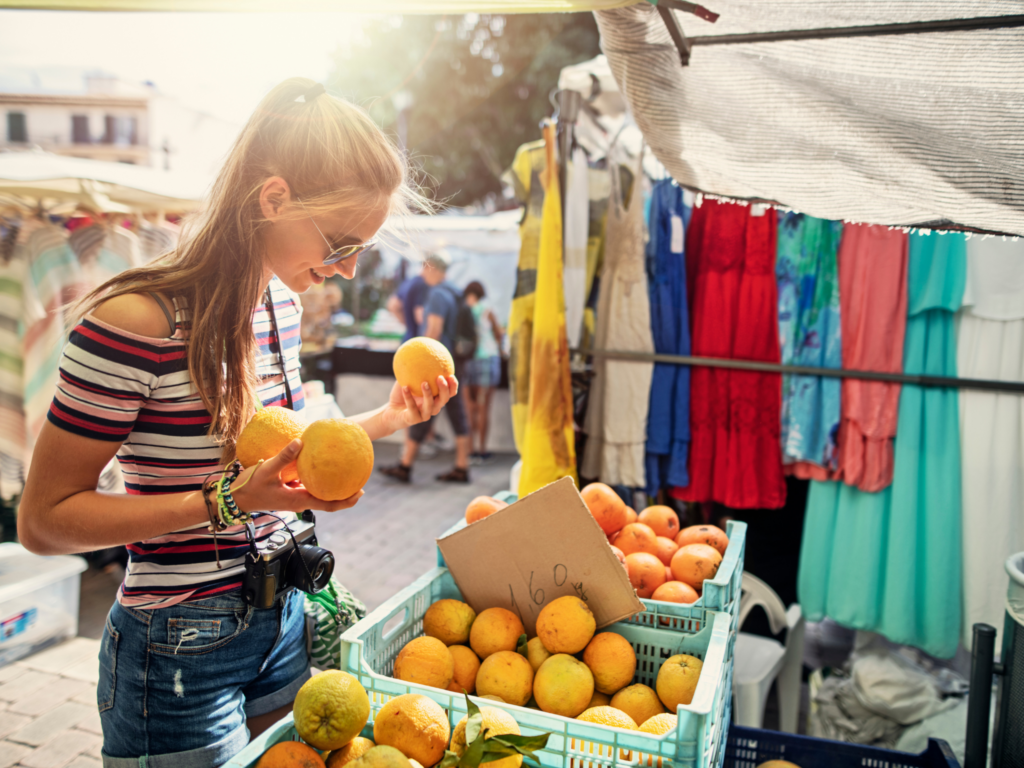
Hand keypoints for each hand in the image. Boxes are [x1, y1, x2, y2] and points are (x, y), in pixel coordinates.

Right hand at [231, 439, 363, 513]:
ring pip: (319, 494)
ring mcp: (294, 498)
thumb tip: (300, 441)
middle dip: (345, 494)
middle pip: (328, 501)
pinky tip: (320, 466)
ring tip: (344, 472)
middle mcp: (299, 501)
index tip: (360, 492)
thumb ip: (284, 456)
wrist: (234, 497)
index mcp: (298, 500)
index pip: (329, 505)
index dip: (346, 501)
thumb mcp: (267, 469)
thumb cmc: (250, 487)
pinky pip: (308, 487)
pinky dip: (318, 480)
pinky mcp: (289, 492)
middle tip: (359, 480)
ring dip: (332, 487)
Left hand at [381, 375, 458, 432]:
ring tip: (424, 383)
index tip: (451, 375)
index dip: (453, 386)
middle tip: (440, 378)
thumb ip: (414, 369)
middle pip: (444, 400)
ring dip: (428, 394)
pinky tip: (405, 387)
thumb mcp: (407, 379)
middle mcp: (433, 407)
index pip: (449, 393)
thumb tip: (417, 351)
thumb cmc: (401, 394)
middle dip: (445, 389)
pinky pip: (412, 408)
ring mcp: (424, 415)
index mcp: (435, 398)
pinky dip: (408, 398)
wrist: (390, 412)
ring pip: (431, 406)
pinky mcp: (413, 419)